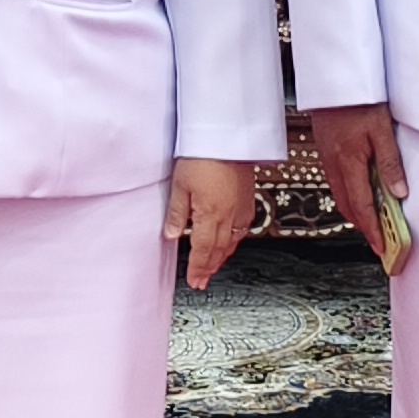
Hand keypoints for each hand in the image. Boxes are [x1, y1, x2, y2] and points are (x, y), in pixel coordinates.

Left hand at [165, 158, 256, 288]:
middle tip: (202, 281)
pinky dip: (235, 241)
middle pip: (218, 250)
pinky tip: (231, 241)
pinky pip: (243, 229)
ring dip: (222, 257)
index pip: (202, 250)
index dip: (198, 268)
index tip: (194, 280)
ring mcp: (240, 208)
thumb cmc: (203, 154)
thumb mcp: (180, 185)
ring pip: (232, 242)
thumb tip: (171, 234)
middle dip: (209, 268)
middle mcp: (228, 215)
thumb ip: (176, 213)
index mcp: (210, 214)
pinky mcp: (247, 199)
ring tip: (213, 267)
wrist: (228, 136)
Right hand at [307, 104, 405, 251]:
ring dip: (356, 213)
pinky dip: (350, 196)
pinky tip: (361, 195)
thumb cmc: (360, 99)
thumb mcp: (382, 129)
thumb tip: (399, 194)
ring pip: (341, 196)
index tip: (382, 247)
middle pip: (348, 207)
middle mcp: (335, 165)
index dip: (372, 230)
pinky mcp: (327, 151)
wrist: (334, 78)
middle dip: (364, 227)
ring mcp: (328, 159)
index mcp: (349, 162)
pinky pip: (337, 183)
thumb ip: (390, 163)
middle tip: (380, 242)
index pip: (362, 206)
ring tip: (374, 223)